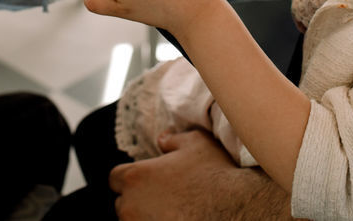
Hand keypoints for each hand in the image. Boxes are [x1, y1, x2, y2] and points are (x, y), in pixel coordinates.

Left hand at [109, 129, 290, 220]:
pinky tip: (175, 220)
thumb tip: (162, 139)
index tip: (146, 181)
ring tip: (170, 214)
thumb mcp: (196, 144)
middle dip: (137, 201)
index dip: (129, 178)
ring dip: (145, 218)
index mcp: (136, 176)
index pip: (114, 178)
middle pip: (122, 204)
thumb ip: (173, 139)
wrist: (237, 209)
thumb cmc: (215, 175)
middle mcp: (130, 205)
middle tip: (161, 199)